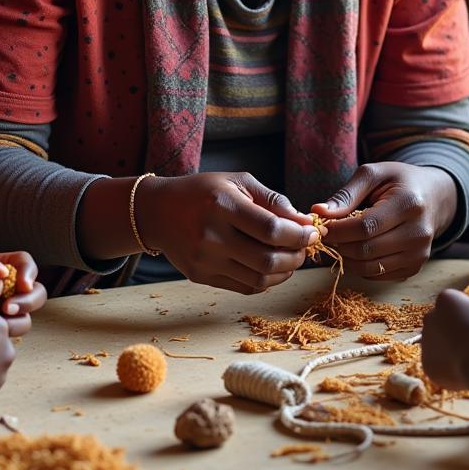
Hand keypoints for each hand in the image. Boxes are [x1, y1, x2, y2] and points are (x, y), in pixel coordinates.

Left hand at [0, 248, 45, 335]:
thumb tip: (3, 272)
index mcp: (6, 267)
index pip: (26, 264)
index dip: (29, 273)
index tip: (21, 284)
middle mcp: (12, 290)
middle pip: (37, 292)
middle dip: (29, 301)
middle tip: (9, 308)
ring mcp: (6, 312)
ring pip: (26, 317)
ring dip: (17, 321)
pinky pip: (9, 337)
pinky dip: (3, 337)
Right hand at [136, 172, 318, 293]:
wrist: (156, 211)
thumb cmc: (203, 192)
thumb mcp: (238, 182)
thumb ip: (273, 201)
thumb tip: (304, 221)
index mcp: (223, 205)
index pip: (271, 230)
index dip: (299, 235)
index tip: (312, 232)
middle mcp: (212, 236)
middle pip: (268, 259)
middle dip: (296, 256)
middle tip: (305, 247)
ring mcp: (205, 260)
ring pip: (259, 278)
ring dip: (285, 271)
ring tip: (291, 257)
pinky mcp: (201, 276)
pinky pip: (244, 287)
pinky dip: (266, 280)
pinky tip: (272, 267)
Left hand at [313, 163, 456, 279]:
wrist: (433, 197)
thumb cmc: (398, 181)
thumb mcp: (373, 174)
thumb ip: (346, 194)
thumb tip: (318, 212)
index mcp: (409, 204)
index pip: (365, 227)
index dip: (338, 230)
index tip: (321, 225)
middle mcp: (418, 233)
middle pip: (366, 250)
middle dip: (339, 244)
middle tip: (328, 233)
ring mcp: (419, 254)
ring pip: (369, 267)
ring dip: (347, 256)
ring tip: (341, 240)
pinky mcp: (414, 268)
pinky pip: (376, 275)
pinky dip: (360, 265)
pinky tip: (358, 248)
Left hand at [422, 280, 468, 390]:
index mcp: (445, 300)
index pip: (460, 303)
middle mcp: (430, 318)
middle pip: (449, 322)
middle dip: (464, 329)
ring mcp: (426, 343)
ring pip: (443, 343)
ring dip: (456, 347)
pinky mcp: (427, 364)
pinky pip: (441, 364)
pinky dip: (451, 367)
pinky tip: (466, 368)